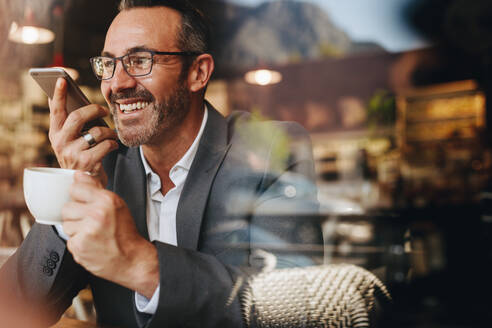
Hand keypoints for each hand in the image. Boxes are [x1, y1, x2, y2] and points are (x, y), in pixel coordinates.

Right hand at [48, 78, 117, 183]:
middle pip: (78, 117)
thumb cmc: (81, 157)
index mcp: (55, 134)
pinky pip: (105, 145)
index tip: (62, 79)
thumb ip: (73, 124)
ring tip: (112, 135)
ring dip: (109, 131)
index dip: (59, 94)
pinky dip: (113, 144)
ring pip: (96, 131)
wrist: (85, 184)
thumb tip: (76, 99)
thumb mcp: (72, 141)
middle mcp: (60, 143)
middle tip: (104, 110)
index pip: (56, 110)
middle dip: (95, 110)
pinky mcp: (86, 162)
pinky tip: (114, 146)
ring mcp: (71, 153)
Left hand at [61, 172, 158, 297]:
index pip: (75, 188)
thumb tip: (78, 174)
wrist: (131, 259)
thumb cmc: (125, 232)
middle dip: (76, 216)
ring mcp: (87, 230)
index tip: (86, 204)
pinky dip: (78, 243)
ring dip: (76, 230)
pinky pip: (68, 239)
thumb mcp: (116, 204)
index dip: (79, 197)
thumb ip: (95, 189)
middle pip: (67, 207)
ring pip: (66, 224)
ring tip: (92, 234)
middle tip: (91, 223)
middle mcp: (97, 213)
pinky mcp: (80, 246)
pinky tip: (91, 244)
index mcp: (106, 200)